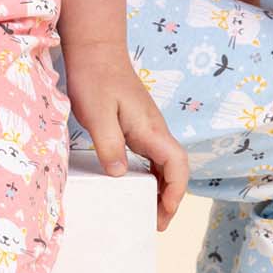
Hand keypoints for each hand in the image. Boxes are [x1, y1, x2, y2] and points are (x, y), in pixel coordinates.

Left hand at [61, 41, 189, 230]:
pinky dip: (151, 174)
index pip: (177, 165)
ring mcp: (147, 126)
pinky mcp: (137, 124)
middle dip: (170, 198)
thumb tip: (118, 175)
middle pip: (175, 169)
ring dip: (162, 188)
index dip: (175, 192)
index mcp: (150, 129)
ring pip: (165, 163)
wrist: (96, 49)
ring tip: (147, 211)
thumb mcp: (97, 114)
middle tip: (155, 223)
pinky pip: (152, 155)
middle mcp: (154, 129)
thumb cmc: (95, 77)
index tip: (163, 213)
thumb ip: (109, 145)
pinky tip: (137, 184)